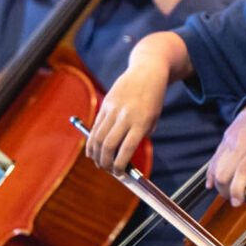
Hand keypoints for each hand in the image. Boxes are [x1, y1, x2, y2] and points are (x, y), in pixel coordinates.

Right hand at [88, 55, 169, 174]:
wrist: (147, 71)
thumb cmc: (153, 98)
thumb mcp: (153, 117)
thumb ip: (141, 133)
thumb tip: (123, 151)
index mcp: (141, 121)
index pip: (127, 149)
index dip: (120, 165)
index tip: (119, 174)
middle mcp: (126, 115)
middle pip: (108, 145)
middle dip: (105, 162)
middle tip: (106, 170)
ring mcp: (113, 109)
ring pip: (98, 136)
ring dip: (96, 154)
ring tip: (98, 163)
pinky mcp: (105, 103)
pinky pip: (95, 126)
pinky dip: (91, 141)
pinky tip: (92, 150)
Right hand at [206, 98, 245, 205]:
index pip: (243, 172)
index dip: (237, 191)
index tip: (237, 202)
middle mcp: (240, 143)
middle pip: (223, 173)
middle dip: (226, 191)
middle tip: (236, 198)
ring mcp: (229, 141)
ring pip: (215, 168)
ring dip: (219, 184)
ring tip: (229, 191)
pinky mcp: (224, 140)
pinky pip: (213, 160)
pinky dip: (212, 174)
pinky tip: (212, 184)